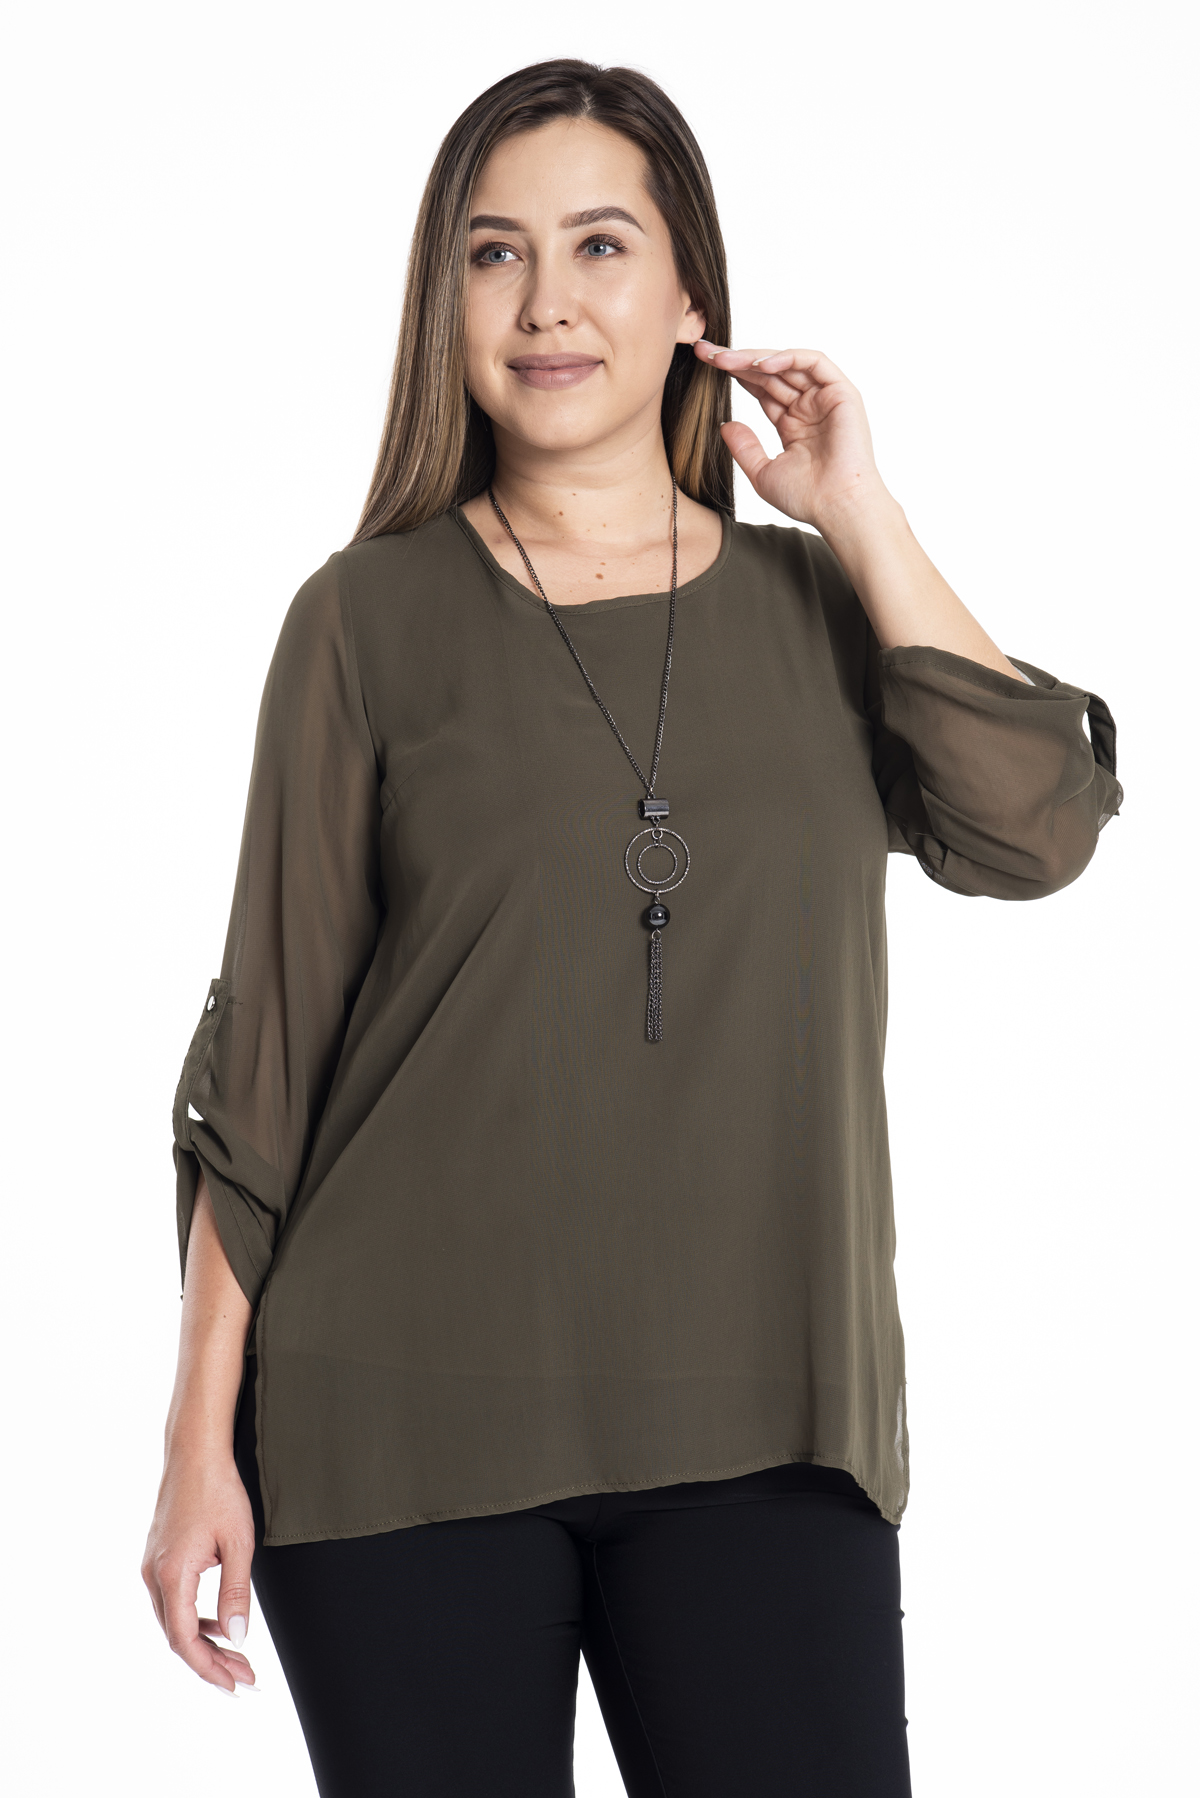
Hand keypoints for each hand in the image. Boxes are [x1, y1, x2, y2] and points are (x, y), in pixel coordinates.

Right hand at [142, 1449, 257, 1693]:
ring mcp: (151, 1567)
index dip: (209, 1668)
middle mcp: (153, 1576)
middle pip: (177, 1636)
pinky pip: (173, 1602)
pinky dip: (195, 1619)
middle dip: (211, 1661)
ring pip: (173, 1621)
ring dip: (204, 1642)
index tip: (235, 1684)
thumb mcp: (237, 1543)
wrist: (194, 1452)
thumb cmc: (219, 1491)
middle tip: (244, 1677)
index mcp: (171, 1576)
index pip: (185, 1640)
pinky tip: (219, 1623)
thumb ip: (235, 1592)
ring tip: (237, 1657)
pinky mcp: (157, 1559)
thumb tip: (238, 1637)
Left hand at [695, 342, 888, 531]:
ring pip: (787, 364)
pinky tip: (760, 364)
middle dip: (737, 360)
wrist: (836, 508)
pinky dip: (787, 358)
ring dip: (755, 358)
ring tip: (725, 359)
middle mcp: (809, 406)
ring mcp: (826, 397)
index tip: (705, 366)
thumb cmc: (807, 497)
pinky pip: (813, 362)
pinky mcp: (842, 392)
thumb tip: (724, 425)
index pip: (761, 389)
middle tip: (706, 353)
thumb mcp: (763, 472)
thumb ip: (744, 448)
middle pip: (770, 373)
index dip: (734, 376)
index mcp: (793, 423)